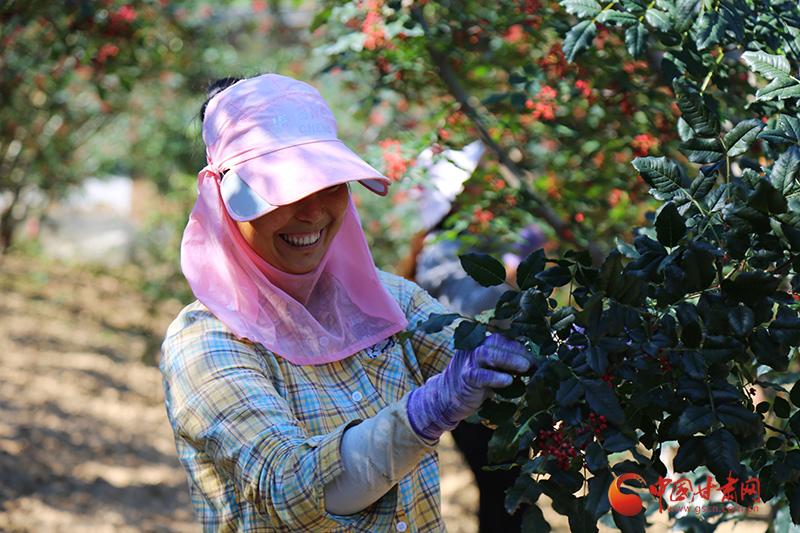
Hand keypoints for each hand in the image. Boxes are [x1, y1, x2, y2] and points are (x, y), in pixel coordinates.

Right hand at [406, 333, 533, 440]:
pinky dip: (495, 377)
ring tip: (525, 367)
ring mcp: (467, 362)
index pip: (502, 339)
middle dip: (516, 351)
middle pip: (496, 342)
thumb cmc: (474, 383)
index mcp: (480, 343)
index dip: (519, 347)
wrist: (446, 397)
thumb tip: (533, 364)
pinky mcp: (465, 378)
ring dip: (508, 359)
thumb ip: (505, 363)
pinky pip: (480, 375)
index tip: (535, 358)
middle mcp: (472, 348)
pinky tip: (508, 381)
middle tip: (533, 362)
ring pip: (487, 353)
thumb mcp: (489, 369)